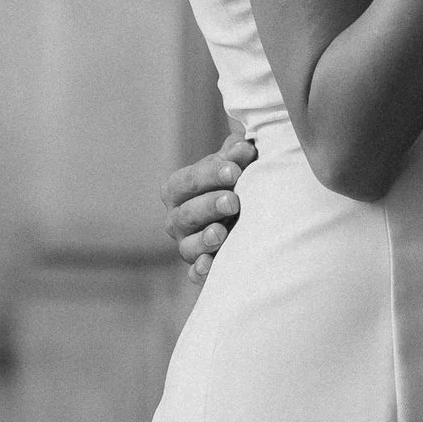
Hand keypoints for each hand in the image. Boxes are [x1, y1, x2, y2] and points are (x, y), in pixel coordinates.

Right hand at [164, 132, 254, 279]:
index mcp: (178, 190)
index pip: (187, 182)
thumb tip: (244, 147)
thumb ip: (237, 154)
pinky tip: (211, 265)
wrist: (245, 212)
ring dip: (205, 239)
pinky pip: (195, 274)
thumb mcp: (233, 164)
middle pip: (185, 215)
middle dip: (209, 206)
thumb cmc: (234, 181)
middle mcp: (176, 219)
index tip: (234, 170)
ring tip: (222, 232)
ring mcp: (187, 245)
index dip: (209, 175)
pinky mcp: (200, 268)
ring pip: (188, 246)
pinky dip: (201, 271)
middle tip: (233, 200)